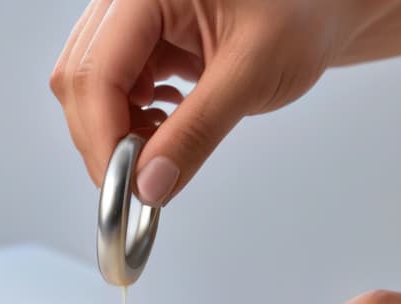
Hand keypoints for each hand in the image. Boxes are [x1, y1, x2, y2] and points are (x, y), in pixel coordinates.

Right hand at [49, 0, 353, 204]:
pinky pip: (110, 87)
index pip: (97, 70)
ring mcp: (129, 17)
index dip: (103, 135)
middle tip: (138, 183)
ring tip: (159, 153)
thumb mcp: (252, 75)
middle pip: (79, 79)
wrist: (320, 5)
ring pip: (88, 87)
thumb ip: (196, 133)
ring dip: (115, 132)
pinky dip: (129, 120)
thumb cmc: (302, 14)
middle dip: (103, 139)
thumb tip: (148, 187)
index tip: (123, 186)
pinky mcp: (138, 39)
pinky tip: (162, 130)